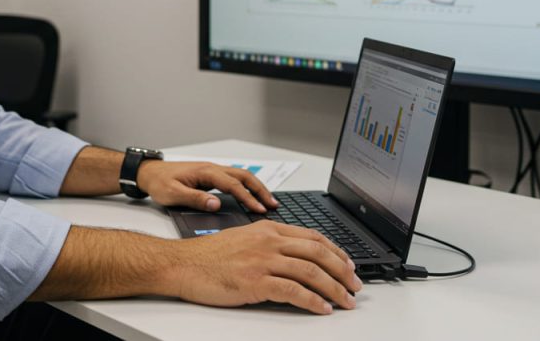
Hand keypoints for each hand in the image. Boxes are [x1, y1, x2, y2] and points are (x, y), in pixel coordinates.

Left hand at [136, 160, 277, 213]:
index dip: (247, 198)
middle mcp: (211, 168)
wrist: (149, 173)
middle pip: (243, 176)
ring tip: (268, 202)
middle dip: (260, 190)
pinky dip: (246, 187)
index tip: (259, 209)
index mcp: (205, 172)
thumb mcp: (173, 195)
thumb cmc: (159, 183)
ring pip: (240, 176)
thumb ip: (195, 199)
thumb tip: (216, 204)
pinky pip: (233, 179)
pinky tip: (251, 196)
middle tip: (273, 205)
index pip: (232, 184)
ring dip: (255, 187)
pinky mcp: (210, 176)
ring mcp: (212, 171)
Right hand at [167, 220, 361, 313]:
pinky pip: (293, 292)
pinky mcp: (255, 282)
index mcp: (268, 229)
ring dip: (334, 289)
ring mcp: (262, 261)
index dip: (336, 252)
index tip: (349, 265)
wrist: (183, 264)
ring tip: (346, 301)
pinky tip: (322, 309)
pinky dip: (312, 302)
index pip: (313, 237)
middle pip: (318, 253)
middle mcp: (269, 241)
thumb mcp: (244, 239)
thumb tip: (295, 259)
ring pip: (311, 272)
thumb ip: (269, 243)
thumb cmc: (209, 256)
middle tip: (356, 286)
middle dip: (343, 271)